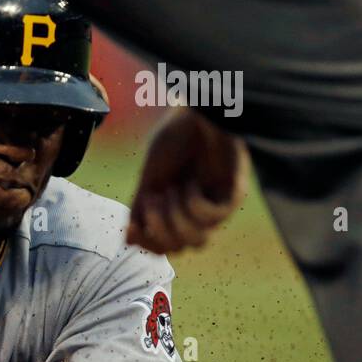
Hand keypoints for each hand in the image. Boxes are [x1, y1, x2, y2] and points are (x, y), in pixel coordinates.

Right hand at [127, 109, 248, 254]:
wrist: (198, 112)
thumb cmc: (174, 138)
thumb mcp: (148, 178)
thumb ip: (139, 209)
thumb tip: (128, 241)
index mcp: (176, 210)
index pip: (163, 248)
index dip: (146, 243)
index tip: (132, 224)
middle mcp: (197, 212)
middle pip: (178, 250)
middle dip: (159, 230)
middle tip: (154, 200)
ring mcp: (216, 204)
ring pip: (197, 241)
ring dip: (177, 217)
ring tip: (173, 190)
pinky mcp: (234, 194)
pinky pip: (211, 218)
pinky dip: (194, 204)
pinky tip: (192, 184)